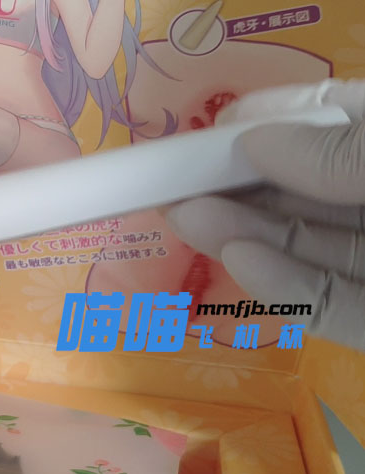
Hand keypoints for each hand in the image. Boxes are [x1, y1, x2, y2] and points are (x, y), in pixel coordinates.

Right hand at [165, 78, 364, 351]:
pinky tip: (240, 262)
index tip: (216, 126)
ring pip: (312, 250)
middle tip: (174, 182)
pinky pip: (334, 307)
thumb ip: (345, 154)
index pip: (342, 124)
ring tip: (185, 218)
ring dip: (244, 234)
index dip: (279, 119)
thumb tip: (258, 140)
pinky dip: (285, 290)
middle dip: (243, 186)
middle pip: (313, 191)